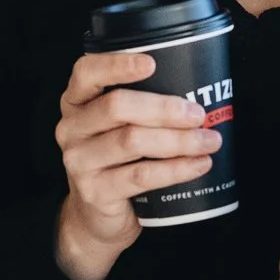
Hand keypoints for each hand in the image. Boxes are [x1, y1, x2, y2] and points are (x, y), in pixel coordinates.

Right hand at [51, 50, 222, 279]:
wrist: (96, 217)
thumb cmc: (116, 161)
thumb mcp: (117, 127)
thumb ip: (141, 105)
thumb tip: (198, 89)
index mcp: (76, 101)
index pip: (86, 72)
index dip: (117, 65)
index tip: (151, 63)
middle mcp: (71, 128)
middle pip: (116, 107)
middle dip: (163, 108)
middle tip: (197, 114)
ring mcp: (79, 161)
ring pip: (132, 141)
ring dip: (177, 140)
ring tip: (208, 141)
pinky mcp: (95, 191)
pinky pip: (141, 175)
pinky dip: (175, 169)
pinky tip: (198, 164)